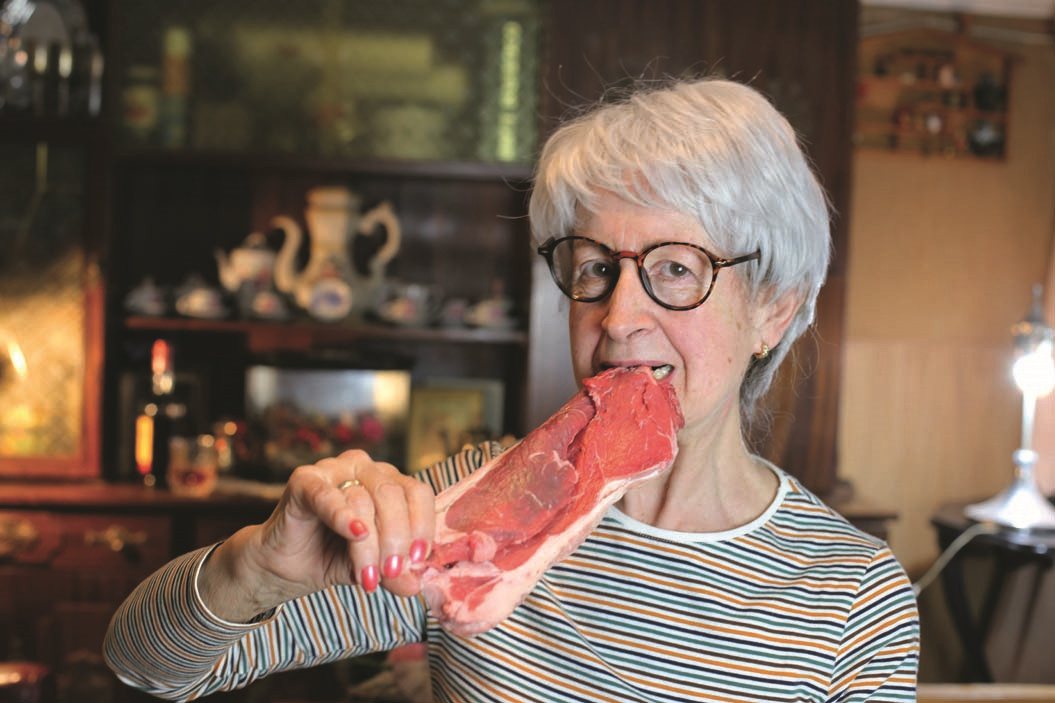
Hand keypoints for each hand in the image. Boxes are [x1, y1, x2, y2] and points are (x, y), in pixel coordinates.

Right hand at [200, 450, 435, 620]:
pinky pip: (328, 495)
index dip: (422, 525)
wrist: (286, 566)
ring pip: (364, 499)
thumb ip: (395, 572)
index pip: (417, 492)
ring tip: (368, 577)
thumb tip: (416, 584)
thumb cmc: (333, 557)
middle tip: (393, 572)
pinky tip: (355, 534)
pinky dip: (343, 516)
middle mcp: (365, 468)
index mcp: (389, 482)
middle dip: (397, 538)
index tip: (418, 560)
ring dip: (369, 544)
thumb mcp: (373, 569)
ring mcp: (334, 469)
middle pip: (393, 494)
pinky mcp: (305, 480)